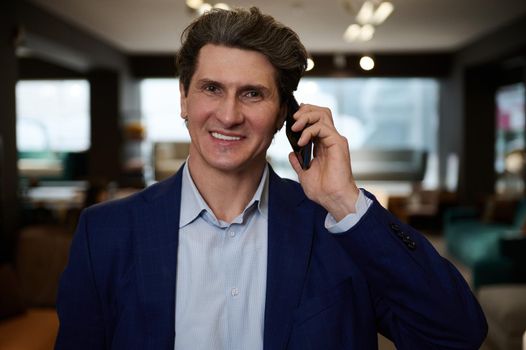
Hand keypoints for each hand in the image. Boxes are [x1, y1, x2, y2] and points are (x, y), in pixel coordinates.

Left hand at [288, 104, 359, 220]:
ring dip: (305, 117)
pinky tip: (301, 141)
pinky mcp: (338, 143)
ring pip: (322, 115)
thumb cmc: (322, 190)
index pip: (316, 120)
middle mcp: (330, 139)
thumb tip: (292, 154)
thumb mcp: (304, 173)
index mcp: (323, 145)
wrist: (332, 199)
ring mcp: (335, 140)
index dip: (304, 114)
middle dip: (305, 111)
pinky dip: (309, 131)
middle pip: (320, 112)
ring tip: (295, 127)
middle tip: (293, 119)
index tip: (291, 119)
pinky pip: (322, 127)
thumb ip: (298, 162)